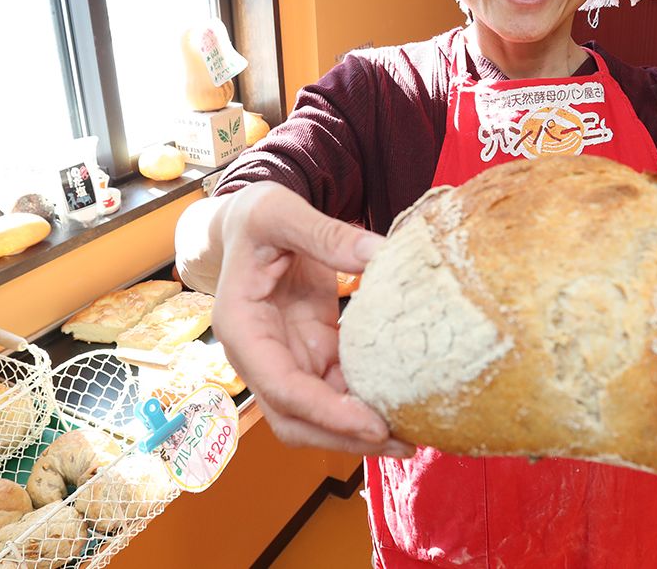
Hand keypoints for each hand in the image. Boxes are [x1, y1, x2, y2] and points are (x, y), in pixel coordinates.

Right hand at [209, 182, 413, 456]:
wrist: (247, 224)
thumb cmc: (256, 217)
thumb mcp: (281, 212)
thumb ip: (325, 232)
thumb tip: (380, 254)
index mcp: (243, 328)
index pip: (281, 389)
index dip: (325, 413)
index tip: (372, 424)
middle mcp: (262, 356)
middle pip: (297, 420)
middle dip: (345, 439)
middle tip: (402, 443)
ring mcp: (289, 358)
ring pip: (319, 415)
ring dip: (360, 430)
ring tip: (413, 435)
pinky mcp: (314, 351)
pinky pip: (339, 389)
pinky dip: (368, 401)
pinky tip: (405, 402)